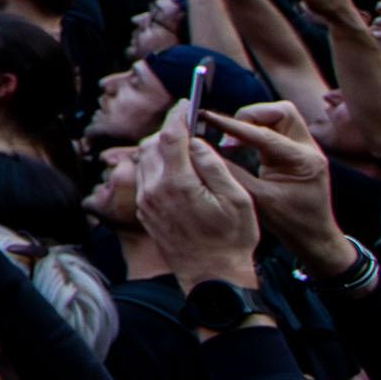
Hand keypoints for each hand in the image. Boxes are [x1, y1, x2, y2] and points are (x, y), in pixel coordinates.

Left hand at [131, 99, 264, 291]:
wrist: (212, 276)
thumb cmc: (232, 239)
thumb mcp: (236, 198)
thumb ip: (213, 165)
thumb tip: (196, 140)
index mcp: (177, 183)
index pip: (169, 136)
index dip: (178, 115)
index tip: (187, 103)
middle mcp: (154, 190)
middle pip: (152, 144)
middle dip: (169, 129)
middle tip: (188, 122)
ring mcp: (146, 202)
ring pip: (144, 160)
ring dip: (160, 147)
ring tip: (184, 144)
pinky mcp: (145, 212)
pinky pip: (144, 178)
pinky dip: (156, 165)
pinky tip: (176, 168)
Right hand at [197, 101, 352, 269]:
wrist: (314, 236)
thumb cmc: (290, 222)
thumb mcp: (258, 199)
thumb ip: (232, 173)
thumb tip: (203, 154)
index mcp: (303, 160)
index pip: (264, 134)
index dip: (232, 126)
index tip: (208, 118)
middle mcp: (309, 148)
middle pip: (280, 111)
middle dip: (250, 116)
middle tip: (228, 135)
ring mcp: (306, 147)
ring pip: (279, 115)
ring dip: (254, 122)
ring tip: (234, 139)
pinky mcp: (298, 150)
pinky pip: (277, 127)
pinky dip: (257, 130)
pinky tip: (242, 143)